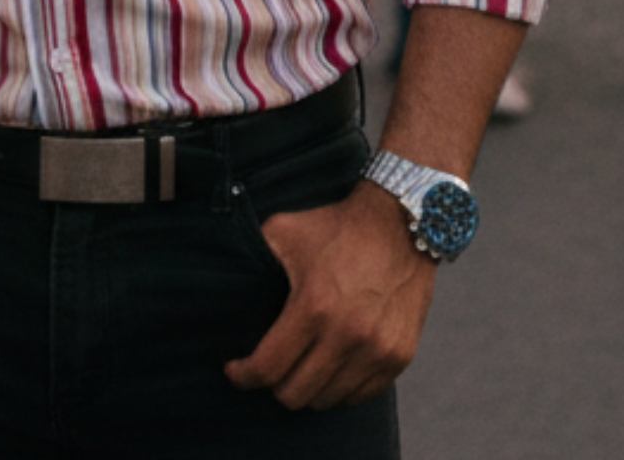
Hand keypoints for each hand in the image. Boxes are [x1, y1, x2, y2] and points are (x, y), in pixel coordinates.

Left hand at [224, 181, 436, 409]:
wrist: (400, 224)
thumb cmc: (337, 227)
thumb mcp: (284, 230)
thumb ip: (254, 256)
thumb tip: (223, 274)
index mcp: (313, 306)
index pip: (268, 367)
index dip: (244, 376)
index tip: (236, 371)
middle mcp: (347, 335)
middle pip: (296, 394)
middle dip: (274, 385)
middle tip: (270, 368)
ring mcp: (376, 350)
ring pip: (328, 400)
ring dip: (308, 388)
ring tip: (299, 367)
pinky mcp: (398, 356)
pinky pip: (360, 395)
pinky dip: (340, 389)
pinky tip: (329, 367)